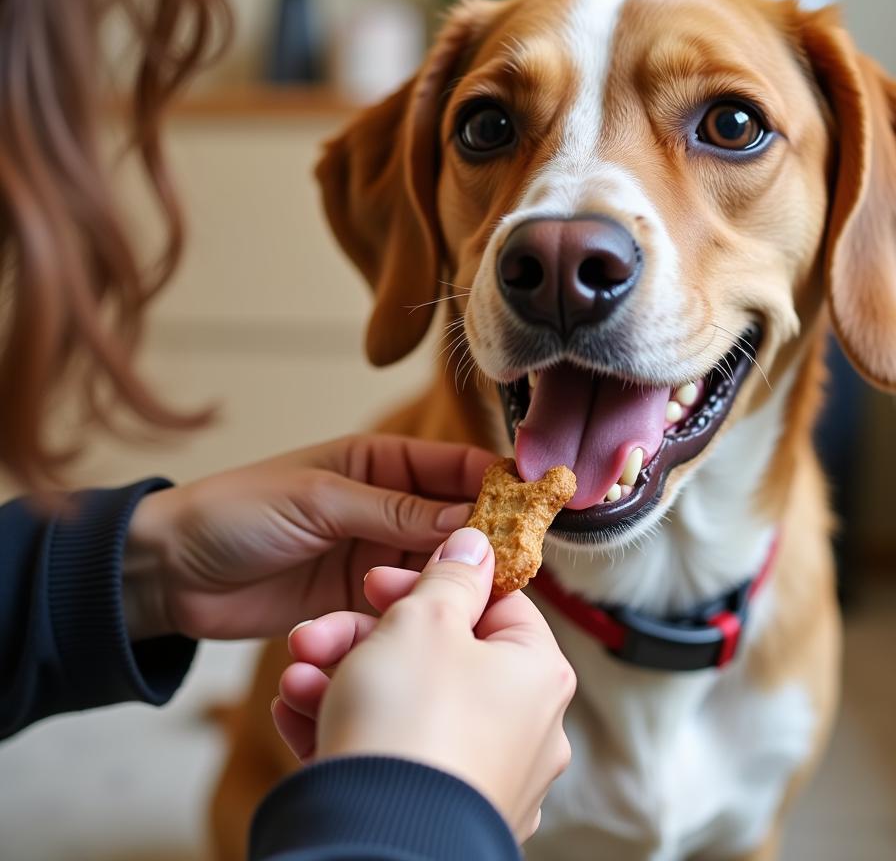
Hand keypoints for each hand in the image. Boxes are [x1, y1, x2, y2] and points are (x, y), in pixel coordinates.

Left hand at [122, 435, 495, 640]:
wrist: (168, 573)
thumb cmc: (236, 512)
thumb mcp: (318, 499)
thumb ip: (393, 511)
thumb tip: (465, 520)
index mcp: (376, 463)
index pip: (451, 466)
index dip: (493, 480)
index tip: (534, 499)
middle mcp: (383, 508)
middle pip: (453, 520)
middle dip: (485, 537)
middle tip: (521, 561)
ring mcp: (372, 556)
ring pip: (433, 565)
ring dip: (455, 580)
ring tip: (484, 597)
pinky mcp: (357, 601)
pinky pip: (403, 604)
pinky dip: (420, 612)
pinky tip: (437, 624)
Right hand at [272, 527, 575, 842]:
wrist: (374, 844)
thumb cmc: (410, 721)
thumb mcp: (425, 621)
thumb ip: (450, 575)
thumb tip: (477, 544)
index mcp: (537, 673)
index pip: (493, 605)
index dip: (432, 584)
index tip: (379, 581)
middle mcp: (524, 729)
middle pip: (439, 655)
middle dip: (365, 636)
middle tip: (319, 630)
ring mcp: (484, 776)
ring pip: (407, 705)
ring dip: (343, 679)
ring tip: (296, 674)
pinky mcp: (439, 813)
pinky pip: (394, 755)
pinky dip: (346, 729)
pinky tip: (293, 712)